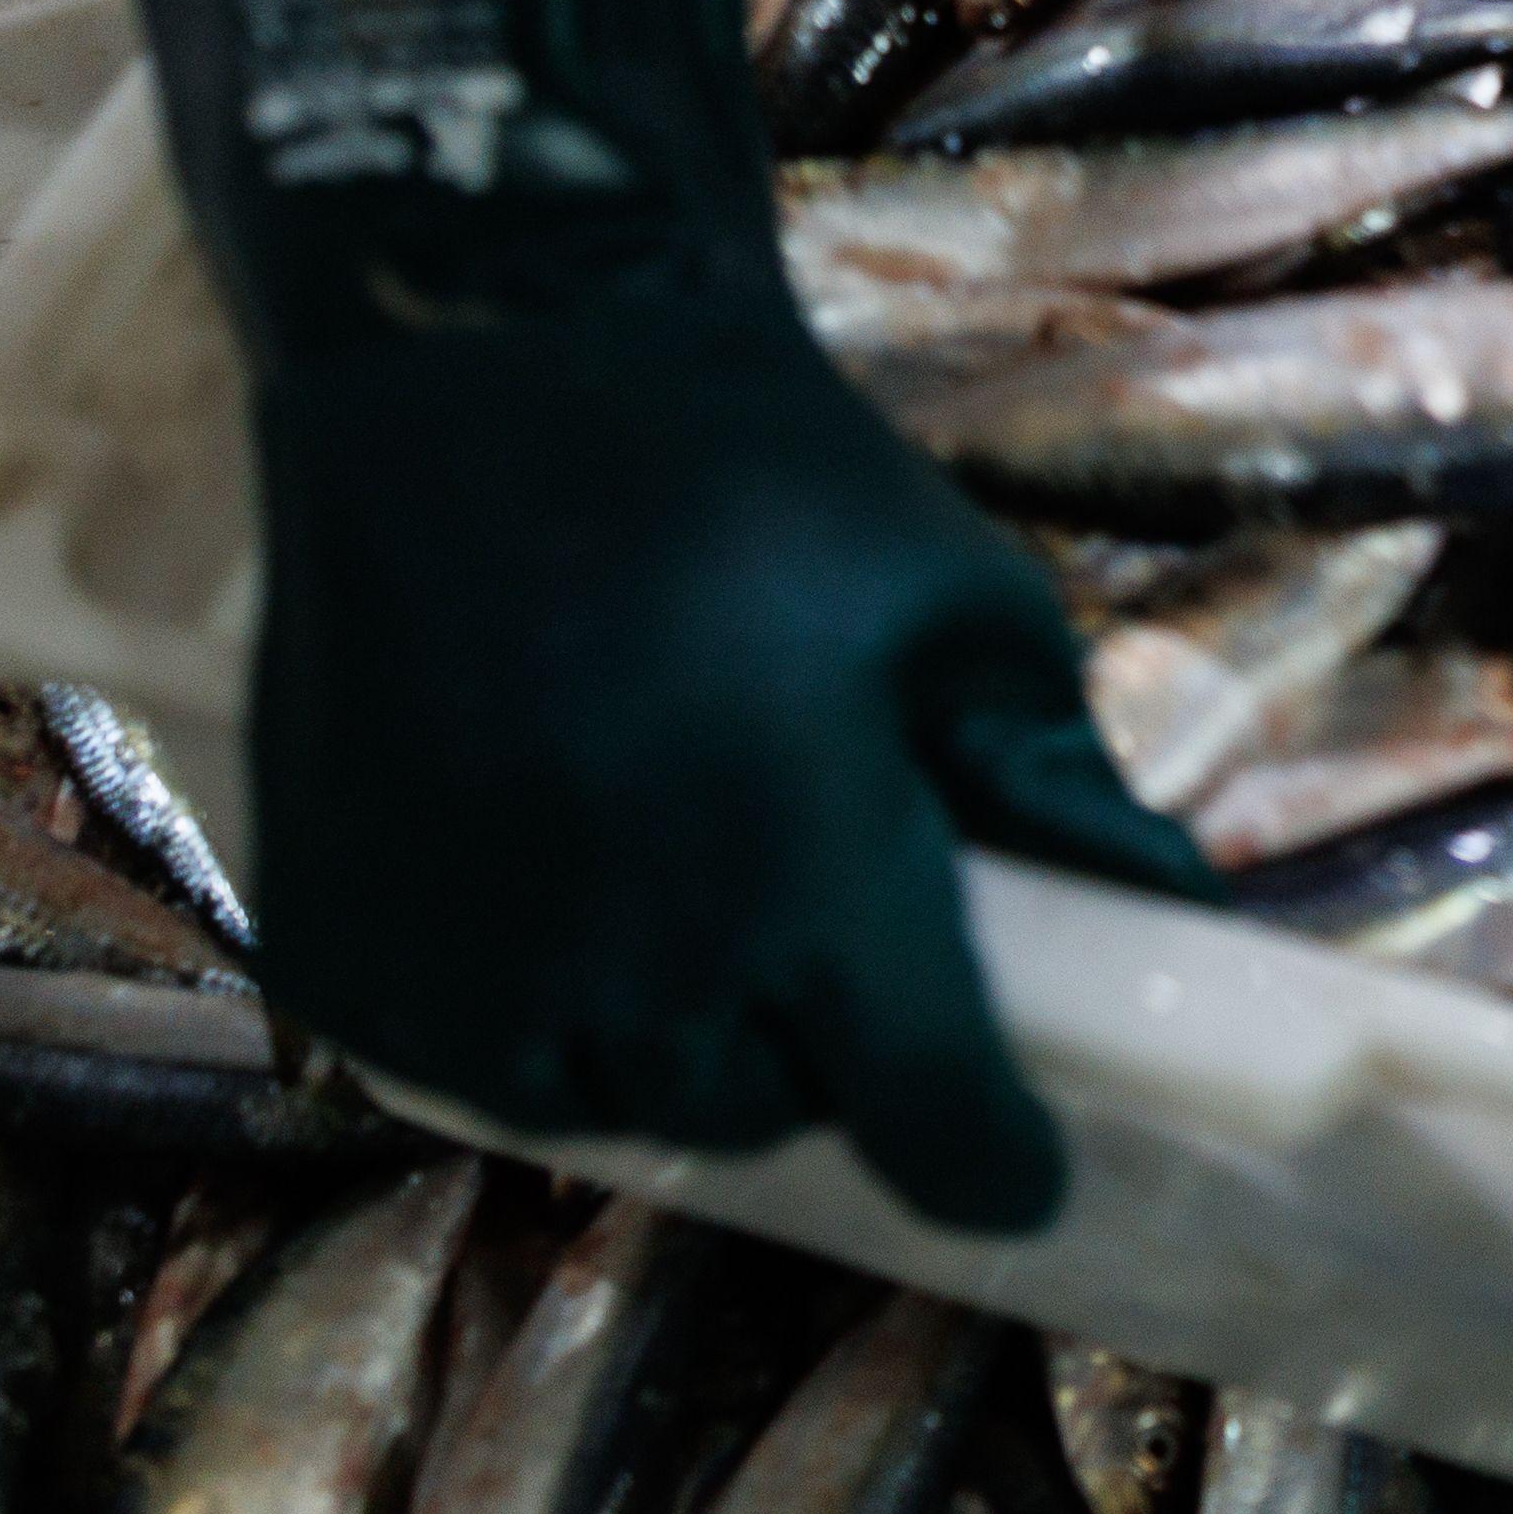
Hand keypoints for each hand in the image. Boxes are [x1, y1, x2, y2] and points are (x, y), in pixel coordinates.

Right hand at [77, 0, 1213, 1231]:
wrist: (488, 362)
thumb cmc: (761, 479)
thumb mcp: (971, 618)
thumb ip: (1067, 796)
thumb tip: (1170, 920)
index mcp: (820, 901)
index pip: (943, 1142)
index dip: (998, 1151)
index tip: (1016, 1136)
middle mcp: (640, 977)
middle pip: (775, 1112)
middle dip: (815, 1029)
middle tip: (804, 876)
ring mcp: (469, 983)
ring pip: (621, 1099)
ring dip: (669, 1019)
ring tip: (667, 846)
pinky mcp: (342, 967)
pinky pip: (476, 1057)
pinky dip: (524, 996)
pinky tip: (541, 851)